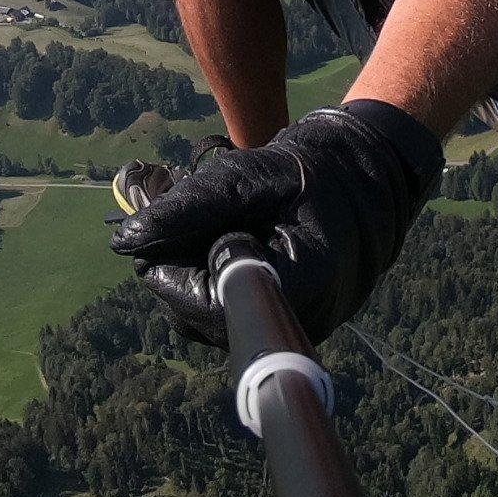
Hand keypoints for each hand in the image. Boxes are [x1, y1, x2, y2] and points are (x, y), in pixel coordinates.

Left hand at [108, 101, 443, 344]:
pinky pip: (229, 305)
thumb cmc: (316, 170)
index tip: (162, 216)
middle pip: (198, 313)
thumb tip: (126, 239)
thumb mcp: (251, 175)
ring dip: (191, 261)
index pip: (201, 304)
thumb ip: (189, 206)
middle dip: (176, 257)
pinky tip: (220, 226)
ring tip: (202, 208)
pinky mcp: (284, 318)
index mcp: (296, 288)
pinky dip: (212, 267)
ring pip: (209, 311)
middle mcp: (295, 322)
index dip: (168, 263)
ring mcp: (291, 326)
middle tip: (174, 199)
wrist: (371, 177)